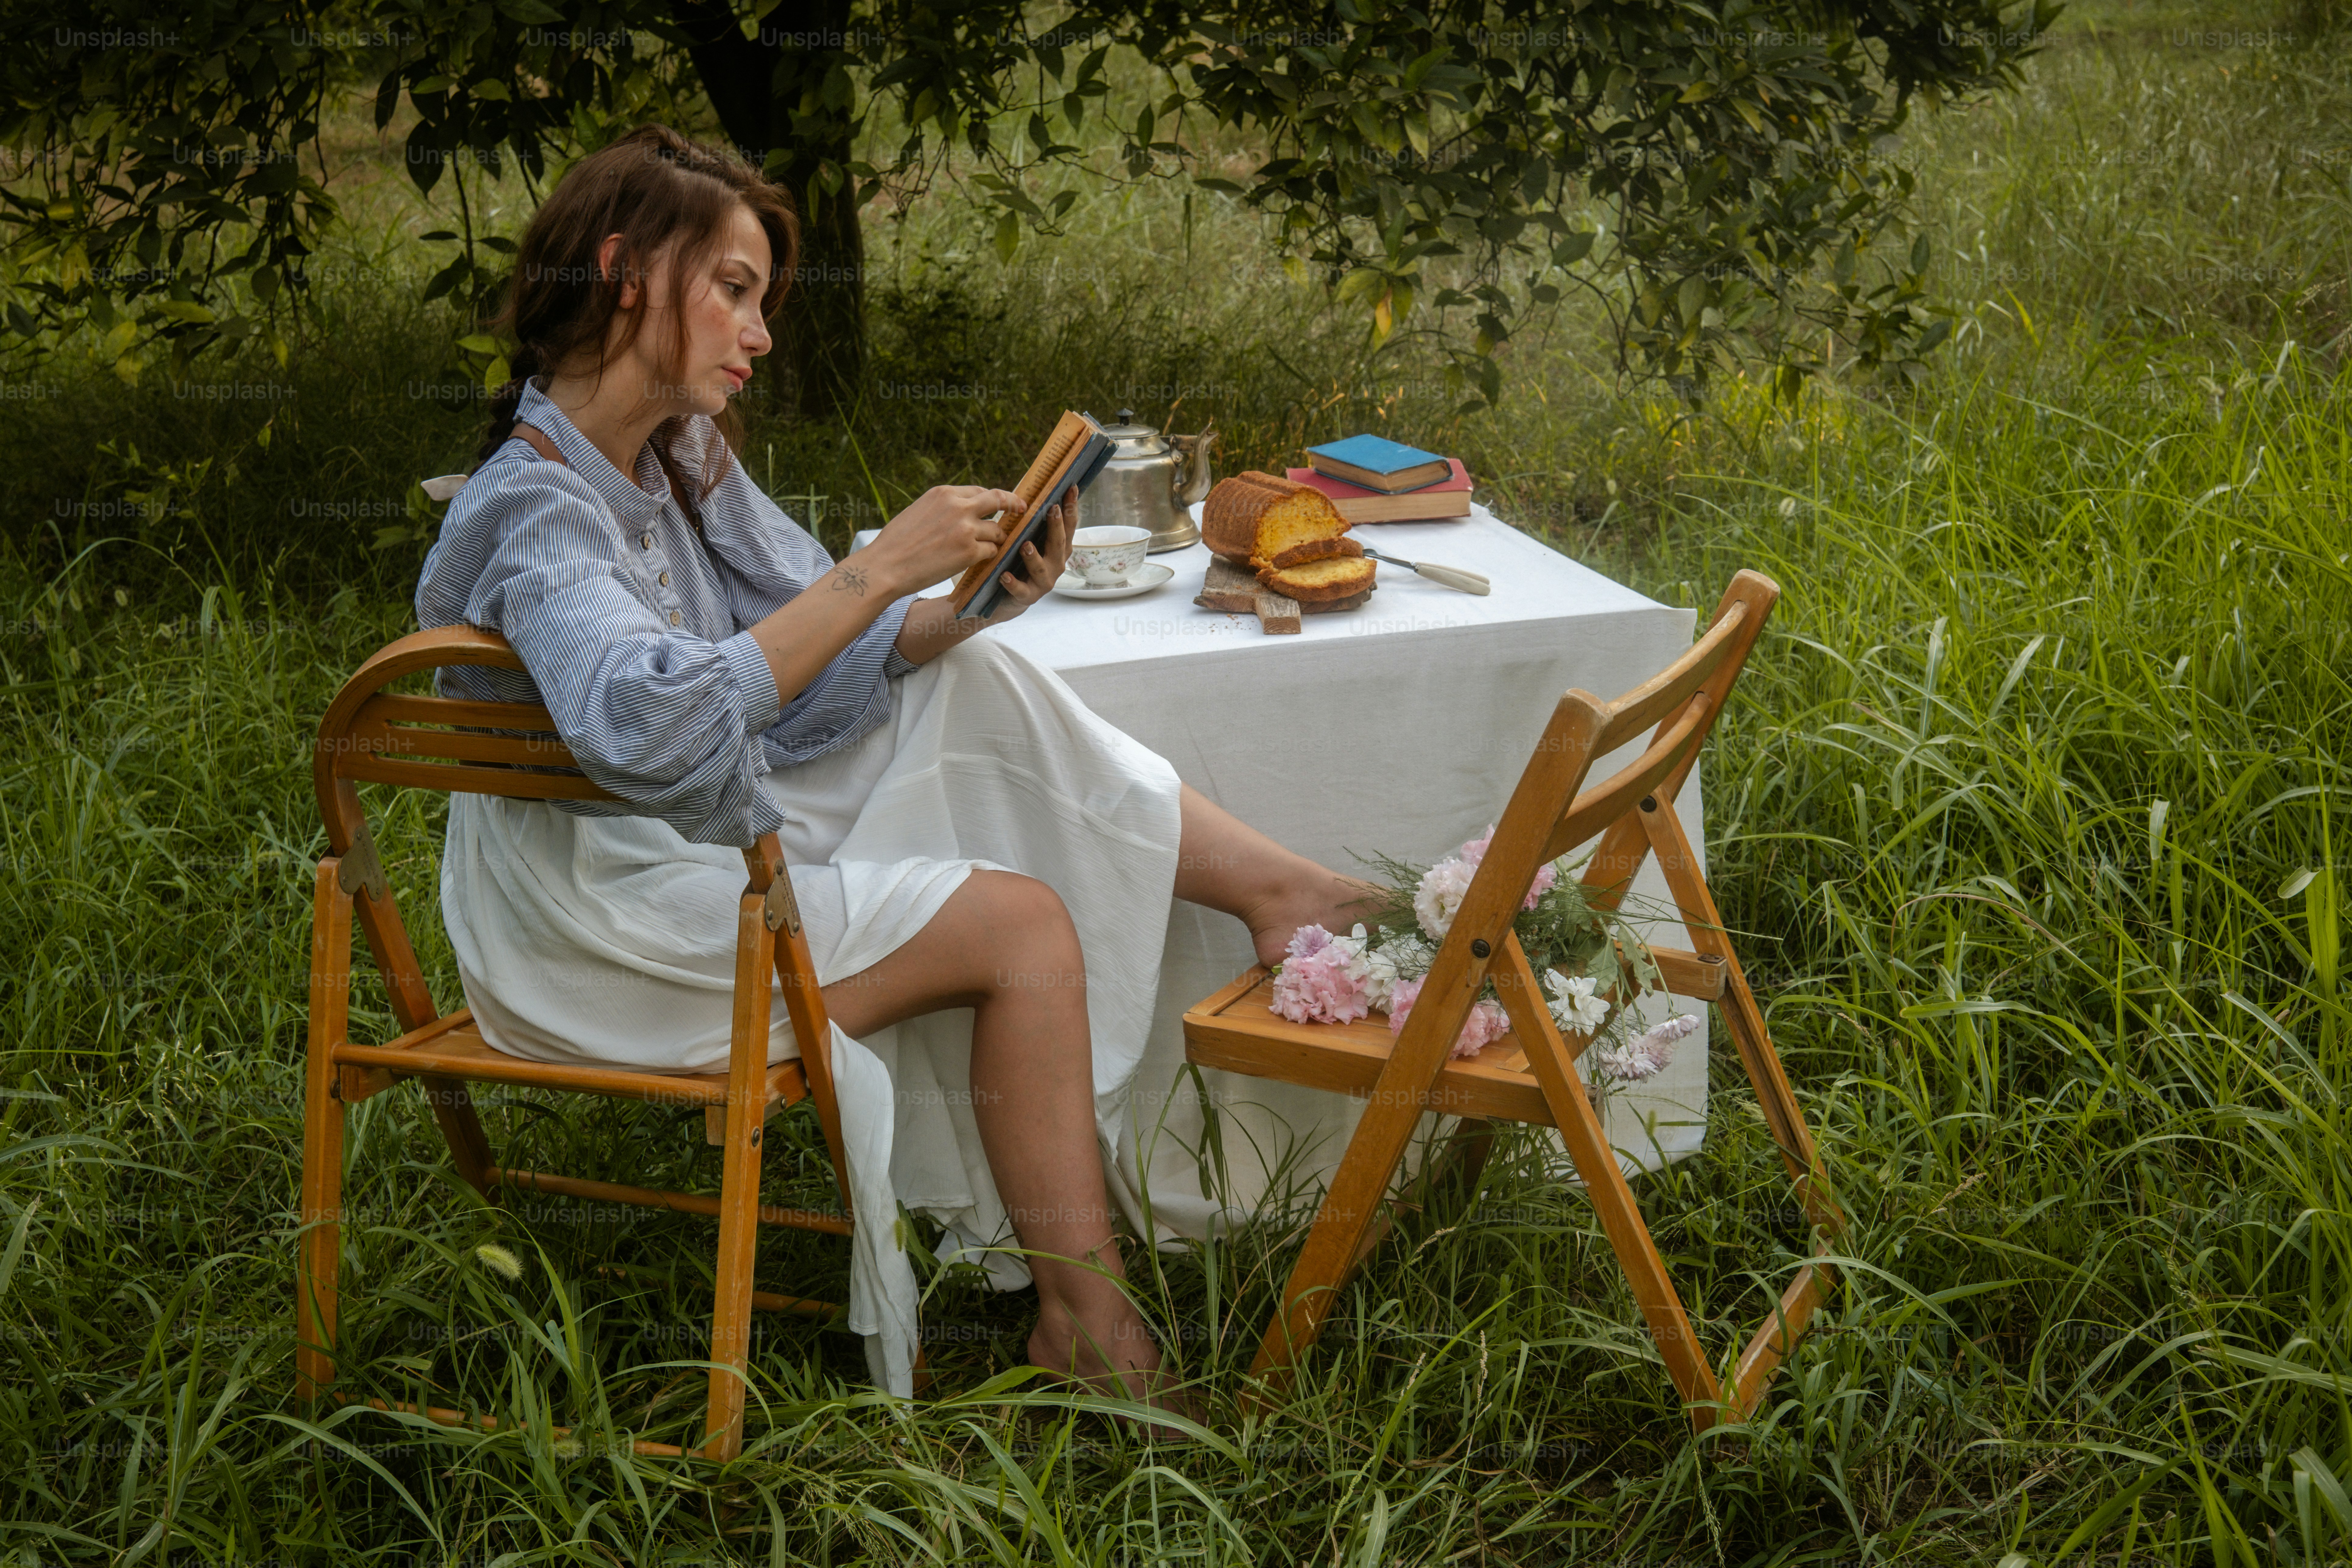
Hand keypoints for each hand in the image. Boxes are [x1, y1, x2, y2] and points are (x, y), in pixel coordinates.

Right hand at [866, 484, 1027, 597]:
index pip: (979, 491)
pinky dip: (988, 556)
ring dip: (996, 540)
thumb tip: (963, 509)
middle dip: (1014, 504)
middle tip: (1023, 510)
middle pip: (998, 499)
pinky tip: (979, 562)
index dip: (994, 499)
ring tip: (987, 549)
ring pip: (996, 531)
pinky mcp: (970, 551)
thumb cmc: (897, 543)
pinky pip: (991, 551)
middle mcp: (958, 506)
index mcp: (944, 493)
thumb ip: (943, 507)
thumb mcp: (919, 511)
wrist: (886, 566)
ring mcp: (966, 528)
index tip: (1004, 503)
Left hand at [979, 490, 1076, 623]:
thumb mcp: (1030, 540)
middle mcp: (1056, 565)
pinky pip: (1021, 590)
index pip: (1069, 526)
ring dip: (1034, 557)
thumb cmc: (1021, 562)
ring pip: (1041, 568)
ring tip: (1025, 545)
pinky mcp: (1028, 596)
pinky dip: (1013, 583)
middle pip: (1059, 544)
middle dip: (1056, 527)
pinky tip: (1004, 575)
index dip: (1071, 508)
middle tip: (1053, 509)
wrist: (1009, 598)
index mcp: (1059, 549)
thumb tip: (1035, 493)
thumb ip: (1034, 524)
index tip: (1071, 488)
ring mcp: (1043, 581)